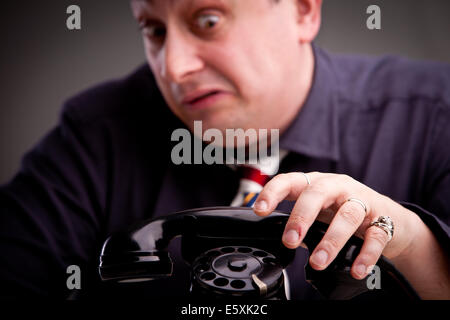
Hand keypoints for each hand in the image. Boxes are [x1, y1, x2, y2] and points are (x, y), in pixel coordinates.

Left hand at [253, 172, 416, 279]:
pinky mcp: (383, 220)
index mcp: (317, 184)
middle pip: (318, 193)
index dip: (273, 192)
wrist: (389, 216)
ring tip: (318, 262)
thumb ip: (298, 220)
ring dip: (331, 240)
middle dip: (301, 217)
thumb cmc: (344, 211)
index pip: (290, 180)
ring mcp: (362, 202)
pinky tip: (356, 270)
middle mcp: (338, 187)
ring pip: (347, 216)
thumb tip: (274, 237)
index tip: (259, 210)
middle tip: (289, 241)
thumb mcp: (318, 210)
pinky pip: (376, 236)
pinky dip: (366, 255)